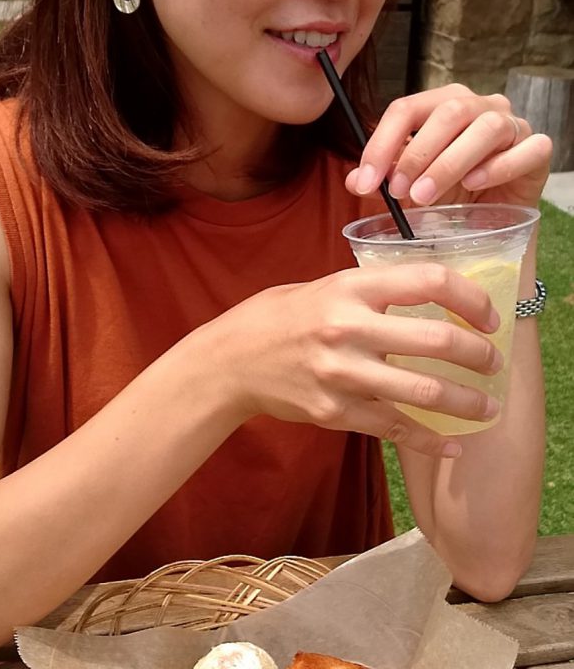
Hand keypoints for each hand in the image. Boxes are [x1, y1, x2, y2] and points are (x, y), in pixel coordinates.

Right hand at [205, 263, 502, 458]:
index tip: (488, 316)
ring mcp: (342, 373)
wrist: (230, 360)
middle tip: (494, 362)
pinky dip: (431, 440)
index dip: (471, 298)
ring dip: (468, 401)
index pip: (429, 281)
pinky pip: (395, 427)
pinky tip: (452, 443)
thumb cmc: (280, 316)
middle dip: (479, 354)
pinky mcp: (335, 412)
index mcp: (351, 286)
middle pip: (438, 339)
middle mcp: (349, 327)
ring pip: (424, 391)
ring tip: (489, 406)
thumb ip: (374, 292)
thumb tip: (433, 299)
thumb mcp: (326, 286)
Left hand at [344, 84, 551, 207]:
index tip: (365, 182)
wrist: (494, 214)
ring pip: (486, 129)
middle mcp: (479, 105)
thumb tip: (353, 180)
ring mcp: (513, 124)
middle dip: (417, 154)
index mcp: (443, 103)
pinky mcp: (538, 149)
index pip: (406, 109)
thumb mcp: (413, 182)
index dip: (381, 144)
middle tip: (398, 192)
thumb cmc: (453, 189)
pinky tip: (476, 184)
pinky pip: (526, 150)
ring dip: (450, 162)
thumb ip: (386, 176)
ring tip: (426, 195)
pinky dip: (498, 167)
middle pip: (447, 113)